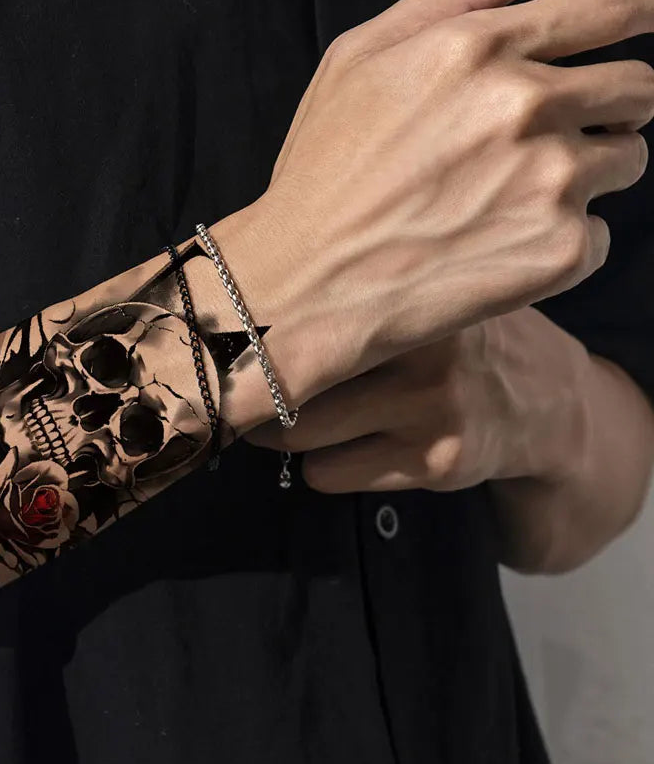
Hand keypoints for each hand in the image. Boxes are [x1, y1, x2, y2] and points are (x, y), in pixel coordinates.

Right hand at [215, 0, 652, 423]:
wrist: (309, 282)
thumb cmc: (322, 171)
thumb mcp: (355, 59)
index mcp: (478, 49)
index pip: (605, 10)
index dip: (647, 6)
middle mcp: (526, 105)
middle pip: (637, 87)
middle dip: (612, 103)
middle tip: (553, 134)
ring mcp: (550, 180)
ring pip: (627, 159)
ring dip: (589, 170)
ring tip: (512, 196)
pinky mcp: (561, 250)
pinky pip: (600, 233)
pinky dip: (563, 238)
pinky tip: (499, 246)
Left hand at [242, 307, 590, 493]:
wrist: (545, 401)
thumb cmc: (449, 335)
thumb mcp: (414, 292)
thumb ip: (348, 290)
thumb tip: (237, 300)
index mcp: (407, 290)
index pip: (299, 312)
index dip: (246, 331)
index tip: (217, 340)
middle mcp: (422, 345)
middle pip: (285, 378)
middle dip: (254, 390)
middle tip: (243, 383)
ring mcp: (429, 408)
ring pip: (300, 435)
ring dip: (284, 433)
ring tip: (302, 412)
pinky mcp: (433, 462)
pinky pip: (330, 473)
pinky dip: (325, 464)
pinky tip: (353, 442)